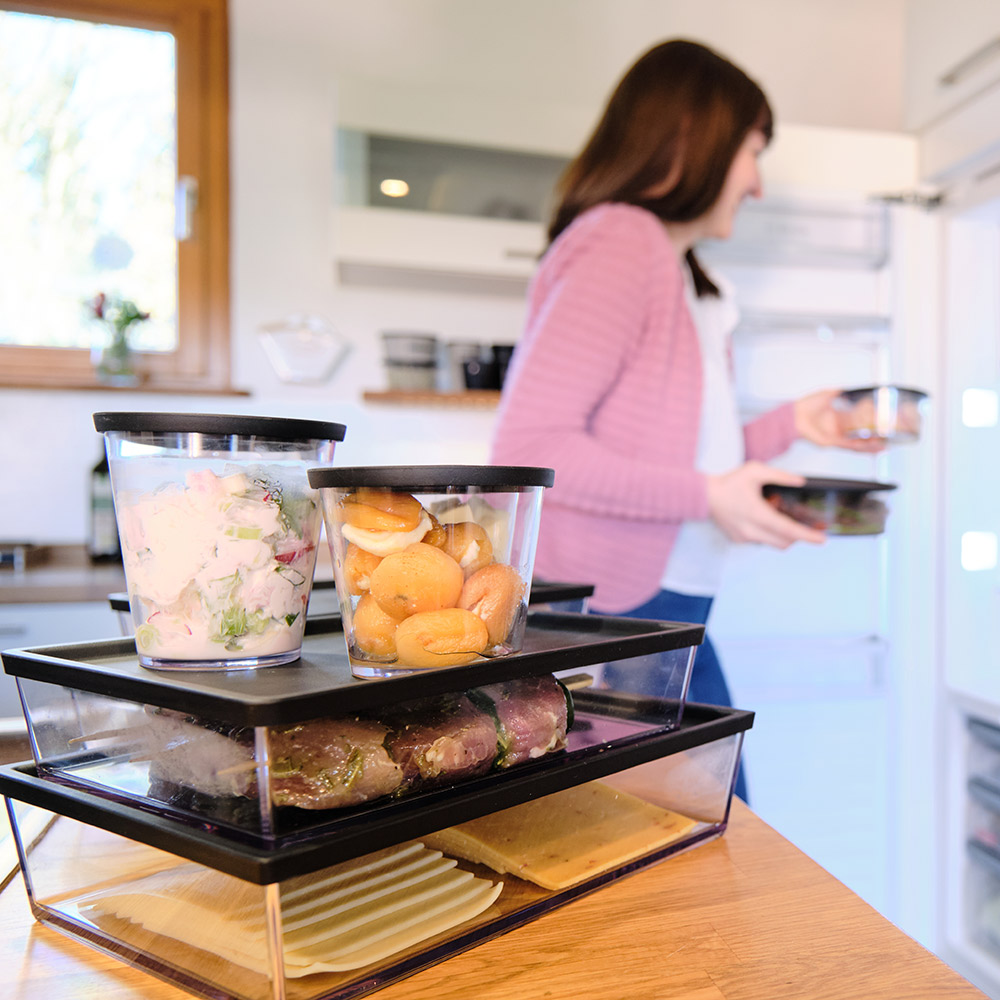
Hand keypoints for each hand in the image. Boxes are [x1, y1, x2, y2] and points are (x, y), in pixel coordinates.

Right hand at [706, 461, 825, 547]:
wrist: (704, 495)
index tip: (822, 539)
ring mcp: (744, 537)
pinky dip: (767, 534)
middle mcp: (751, 530)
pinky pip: (760, 541)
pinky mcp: (738, 540)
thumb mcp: (755, 470)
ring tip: (783, 521)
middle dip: (798, 537)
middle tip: (806, 526)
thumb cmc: (729, 482)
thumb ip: (780, 475)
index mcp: (758, 514)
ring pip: (773, 544)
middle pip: (785, 543)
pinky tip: (762, 520)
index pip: (788, 530)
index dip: (807, 536)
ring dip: (783, 536)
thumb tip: (801, 481)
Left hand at [794, 388, 884, 452]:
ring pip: (857, 443)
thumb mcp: (827, 394)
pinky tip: (870, 446)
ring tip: (884, 446)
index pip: (858, 421)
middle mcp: (838, 428)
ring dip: (871, 445)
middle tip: (889, 437)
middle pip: (861, 434)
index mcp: (838, 417)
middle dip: (875, 437)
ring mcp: (836, 436)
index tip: (882, 421)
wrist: (794, 414)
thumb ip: (839, 392)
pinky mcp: (831, 442)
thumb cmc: (805, 405)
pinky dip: (860, 446)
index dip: (870, 422)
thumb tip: (849, 387)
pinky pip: (848, 445)